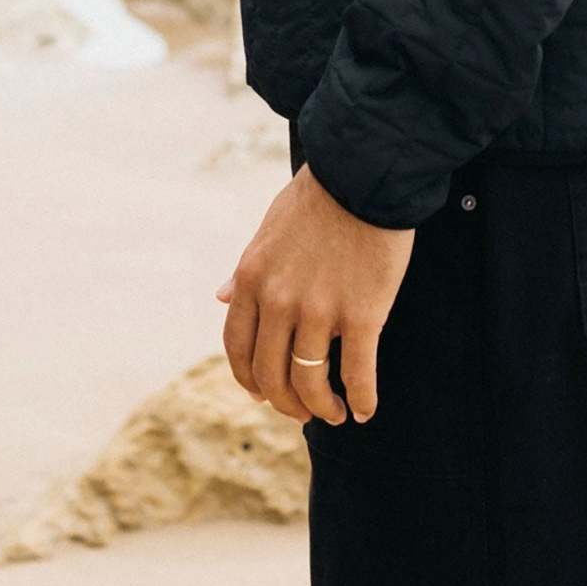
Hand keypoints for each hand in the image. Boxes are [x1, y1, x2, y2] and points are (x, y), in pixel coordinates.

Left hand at [216, 162, 414, 425]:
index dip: (250, 380)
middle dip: (286, 402)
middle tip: (303, 411)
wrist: (365, 172)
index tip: (265, 394)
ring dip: (321, 407)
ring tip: (334, 412)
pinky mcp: (362, 315)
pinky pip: (358, 373)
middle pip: (271, 375)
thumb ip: (246, 270)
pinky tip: (365, 409)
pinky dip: (361, 399)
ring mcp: (319, 311)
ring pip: (310, 382)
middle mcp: (278, 301)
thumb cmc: (318, 196)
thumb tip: (221, 299)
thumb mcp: (268, 230)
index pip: (238, 349)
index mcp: (251, 279)